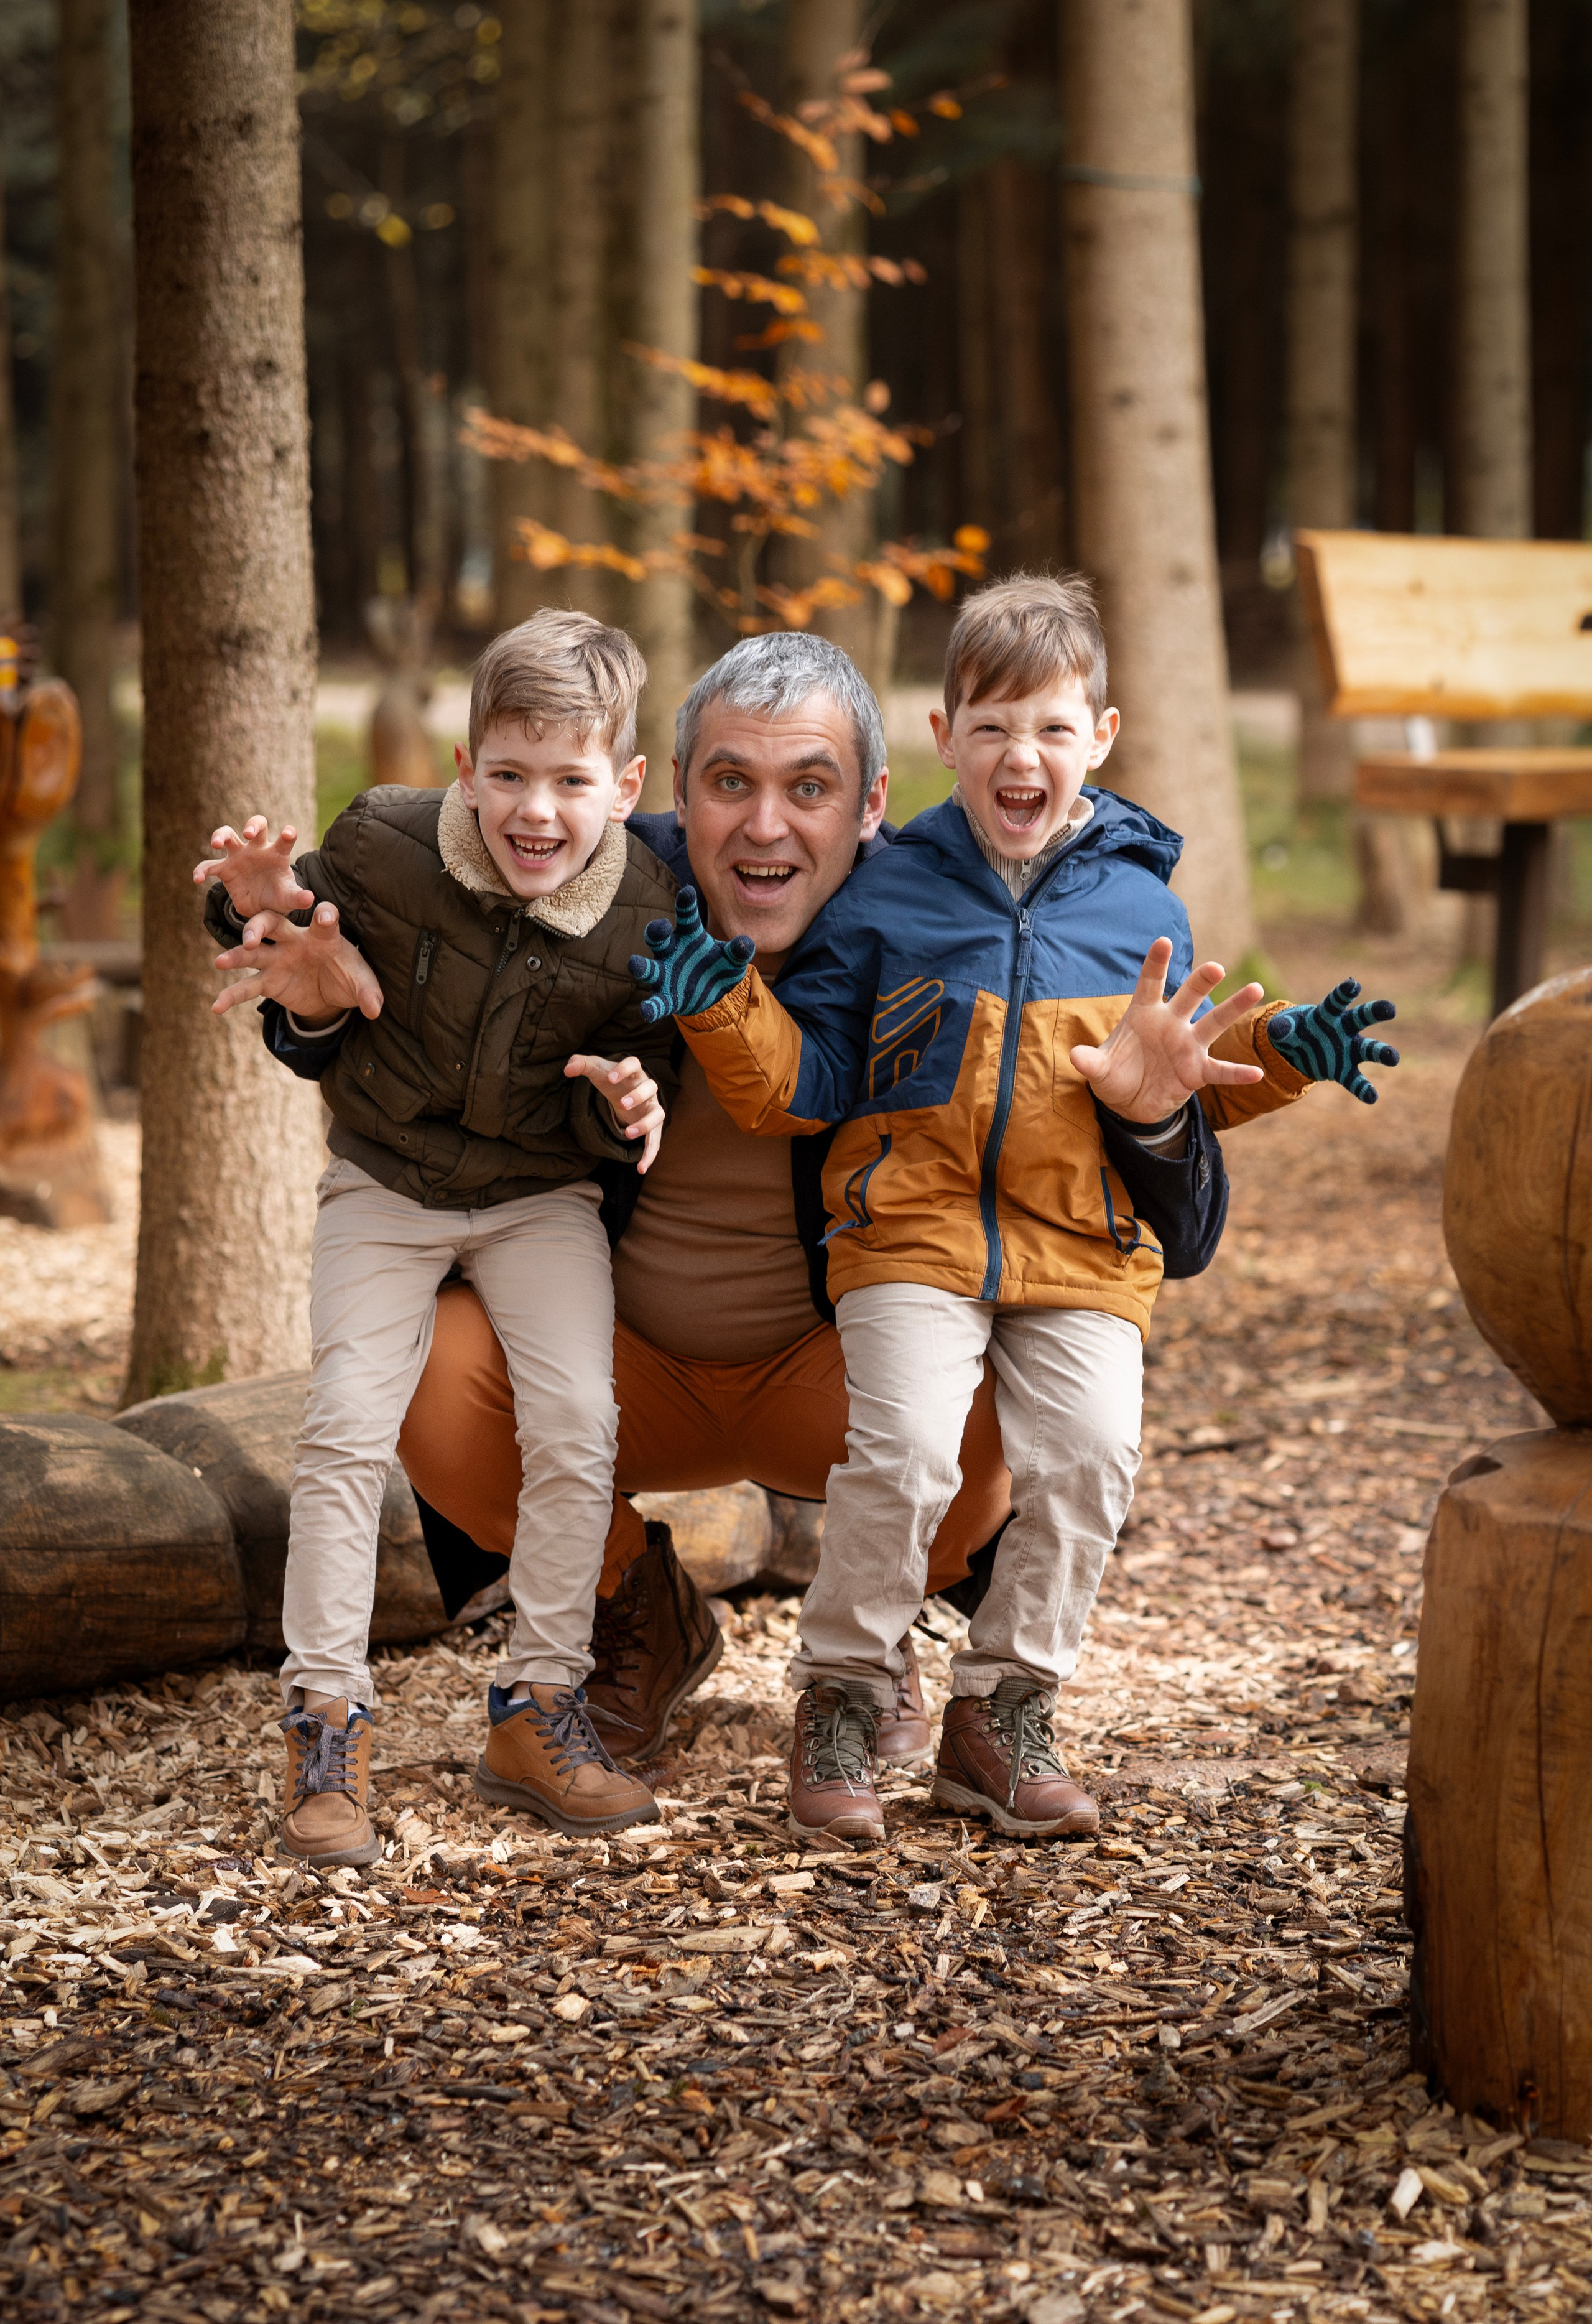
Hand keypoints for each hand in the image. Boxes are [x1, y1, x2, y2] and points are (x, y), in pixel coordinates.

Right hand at [193, 815, 314, 922]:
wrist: (262, 908)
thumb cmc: (279, 897)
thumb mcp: (289, 899)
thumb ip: (298, 898)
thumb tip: (310, 899)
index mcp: (277, 854)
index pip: (284, 840)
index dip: (287, 835)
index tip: (289, 833)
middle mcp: (257, 849)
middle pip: (255, 825)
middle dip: (252, 825)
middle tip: (249, 833)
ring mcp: (239, 856)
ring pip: (228, 834)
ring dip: (221, 835)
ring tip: (216, 844)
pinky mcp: (224, 869)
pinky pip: (209, 866)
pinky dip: (202, 870)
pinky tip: (197, 879)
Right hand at [211, 902, 383, 1024]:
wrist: (331, 993)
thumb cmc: (347, 977)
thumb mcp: (362, 985)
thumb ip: (369, 993)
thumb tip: (375, 1009)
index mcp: (323, 935)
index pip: (324, 921)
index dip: (325, 916)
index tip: (324, 914)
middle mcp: (295, 940)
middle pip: (273, 924)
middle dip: (260, 927)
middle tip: (250, 936)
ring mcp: (277, 959)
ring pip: (253, 952)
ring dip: (236, 955)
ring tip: (221, 962)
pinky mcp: (268, 981)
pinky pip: (246, 987)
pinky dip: (231, 996)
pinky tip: (217, 1006)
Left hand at [566, 1053, 665, 1172]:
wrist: (624, 1091)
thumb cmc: (611, 1079)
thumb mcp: (596, 1070)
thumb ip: (581, 1064)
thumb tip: (567, 1070)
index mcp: (633, 1071)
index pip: (634, 1064)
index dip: (624, 1070)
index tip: (610, 1078)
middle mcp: (647, 1088)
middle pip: (650, 1088)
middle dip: (638, 1096)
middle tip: (622, 1104)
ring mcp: (652, 1107)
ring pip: (658, 1114)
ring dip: (645, 1124)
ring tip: (628, 1134)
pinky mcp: (653, 1125)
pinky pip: (655, 1140)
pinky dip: (650, 1154)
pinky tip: (640, 1169)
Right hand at [628, 886, 754, 1023]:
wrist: (712, 995)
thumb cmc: (719, 968)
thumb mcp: (734, 960)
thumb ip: (739, 951)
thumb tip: (746, 944)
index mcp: (689, 935)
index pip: (686, 916)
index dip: (685, 904)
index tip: (687, 892)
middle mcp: (671, 951)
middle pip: (658, 937)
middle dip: (656, 931)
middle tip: (660, 928)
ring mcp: (665, 974)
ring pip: (649, 967)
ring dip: (641, 966)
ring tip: (634, 964)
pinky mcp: (665, 997)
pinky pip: (656, 1002)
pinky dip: (650, 1007)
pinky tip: (646, 1012)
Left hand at [1070, 937, 1265, 1120]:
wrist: (1130, 1103)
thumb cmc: (1116, 1075)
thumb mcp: (1099, 1070)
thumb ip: (1090, 1062)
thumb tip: (1076, 1056)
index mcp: (1144, 1013)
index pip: (1150, 983)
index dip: (1156, 963)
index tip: (1162, 941)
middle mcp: (1170, 1023)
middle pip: (1188, 996)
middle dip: (1201, 981)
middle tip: (1214, 967)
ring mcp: (1187, 1046)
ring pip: (1213, 1023)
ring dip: (1233, 1007)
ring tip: (1255, 989)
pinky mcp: (1197, 1071)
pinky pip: (1220, 1070)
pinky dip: (1237, 1073)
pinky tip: (1256, 1073)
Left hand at [1267, 978, 1398, 1102]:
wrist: (1298, 1050)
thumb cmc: (1294, 1031)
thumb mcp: (1282, 1027)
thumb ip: (1282, 1028)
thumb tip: (1282, 1032)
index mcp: (1327, 1013)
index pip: (1336, 1001)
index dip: (1344, 992)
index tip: (1354, 985)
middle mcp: (1344, 1028)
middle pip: (1362, 1017)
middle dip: (1376, 1012)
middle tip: (1390, 1009)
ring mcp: (1348, 1050)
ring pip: (1369, 1048)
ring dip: (1382, 1052)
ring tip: (1393, 1058)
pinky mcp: (1345, 1070)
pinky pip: (1356, 1080)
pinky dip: (1363, 1088)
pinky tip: (1371, 1097)